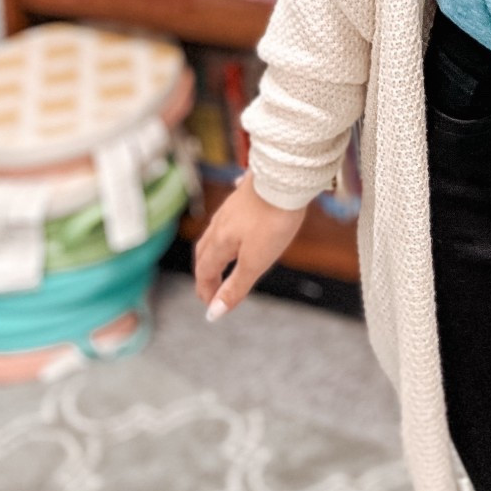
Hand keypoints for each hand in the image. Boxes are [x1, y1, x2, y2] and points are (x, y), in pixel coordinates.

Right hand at [193, 175, 307, 320]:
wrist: (286, 177)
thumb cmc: (273, 219)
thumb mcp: (256, 261)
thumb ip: (235, 287)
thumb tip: (213, 313)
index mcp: (220, 241)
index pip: (204, 271)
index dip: (206, 290)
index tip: (210, 304)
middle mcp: (221, 222)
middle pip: (205, 250)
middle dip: (205, 271)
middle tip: (211, 286)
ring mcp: (233, 205)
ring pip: (216, 230)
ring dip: (215, 248)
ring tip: (222, 257)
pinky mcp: (247, 192)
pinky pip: (232, 210)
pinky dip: (230, 223)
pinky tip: (237, 217)